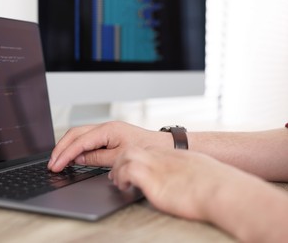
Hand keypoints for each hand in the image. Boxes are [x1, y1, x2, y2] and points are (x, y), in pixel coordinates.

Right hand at [48, 121, 171, 171]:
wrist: (162, 145)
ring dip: (66, 147)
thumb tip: (78, 159)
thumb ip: (97, 158)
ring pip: (79, 135)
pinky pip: (86, 138)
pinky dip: (76, 147)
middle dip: (61, 149)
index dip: (65, 154)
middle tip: (52, 164)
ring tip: (57, 161)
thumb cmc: (146, 149)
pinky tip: (71, 156)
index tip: (56, 165)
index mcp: (108, 130)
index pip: (79, 142)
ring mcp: (106, 130)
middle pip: (75, 134)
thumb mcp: (119, 158)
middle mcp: (105, 127)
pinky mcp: (108, 135)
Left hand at [108, 146, 237, 220]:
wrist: (222, 191)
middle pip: (133, 148)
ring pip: (126, 155)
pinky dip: (122, 177)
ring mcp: (157, 167)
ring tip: (118, 181)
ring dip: (117, 168)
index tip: (130, 166)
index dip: (135, 157)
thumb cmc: (218, 185)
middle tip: (117, 173)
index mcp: (174, 156)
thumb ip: (189, 172)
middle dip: (121, 160)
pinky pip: (128, 171)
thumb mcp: (202, 171)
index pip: (147, 149)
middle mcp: (163, 158)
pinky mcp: (152, 180)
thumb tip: (190, 181)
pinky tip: (124, 186)